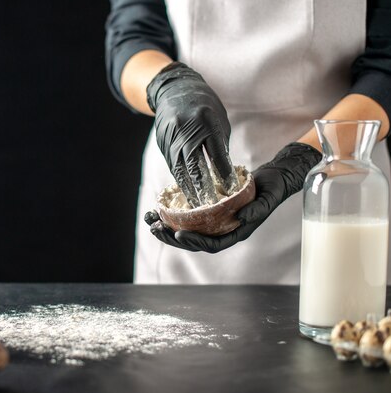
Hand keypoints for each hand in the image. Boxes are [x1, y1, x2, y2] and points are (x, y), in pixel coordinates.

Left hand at [145, 143, 321, 252]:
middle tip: (154, 228)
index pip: (212, 245)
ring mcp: (215, 222)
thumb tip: (242, 216)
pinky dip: (172, 213)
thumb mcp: (268, 197)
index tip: (178, 234)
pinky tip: (158, 207)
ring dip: (167, 226)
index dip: (194, 242)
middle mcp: (223, 230)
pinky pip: (188, 217)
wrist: (273, 179)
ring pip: (187, 230)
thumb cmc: (272, 189)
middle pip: (194, 241)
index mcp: (236, 233)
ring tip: (149, 219)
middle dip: (172, 237)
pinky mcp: (208, 211)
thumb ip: (258, 209)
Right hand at [147, 62, 236, 207]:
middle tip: (211, 208)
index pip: (216, 154)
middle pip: (195, 165)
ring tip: (198, 207)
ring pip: (180, 169)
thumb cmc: (204, 106)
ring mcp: (171, 137)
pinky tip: (187, 192)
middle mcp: (186, 130)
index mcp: (206, 122)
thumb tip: (224, 173)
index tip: (230, 191)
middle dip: (203, 188)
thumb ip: (220, 146)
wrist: (175, 90)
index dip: (224, 174)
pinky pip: (173, 166)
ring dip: (189, 189)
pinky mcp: (162, 143)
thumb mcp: (218, 120)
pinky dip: (180, 180)